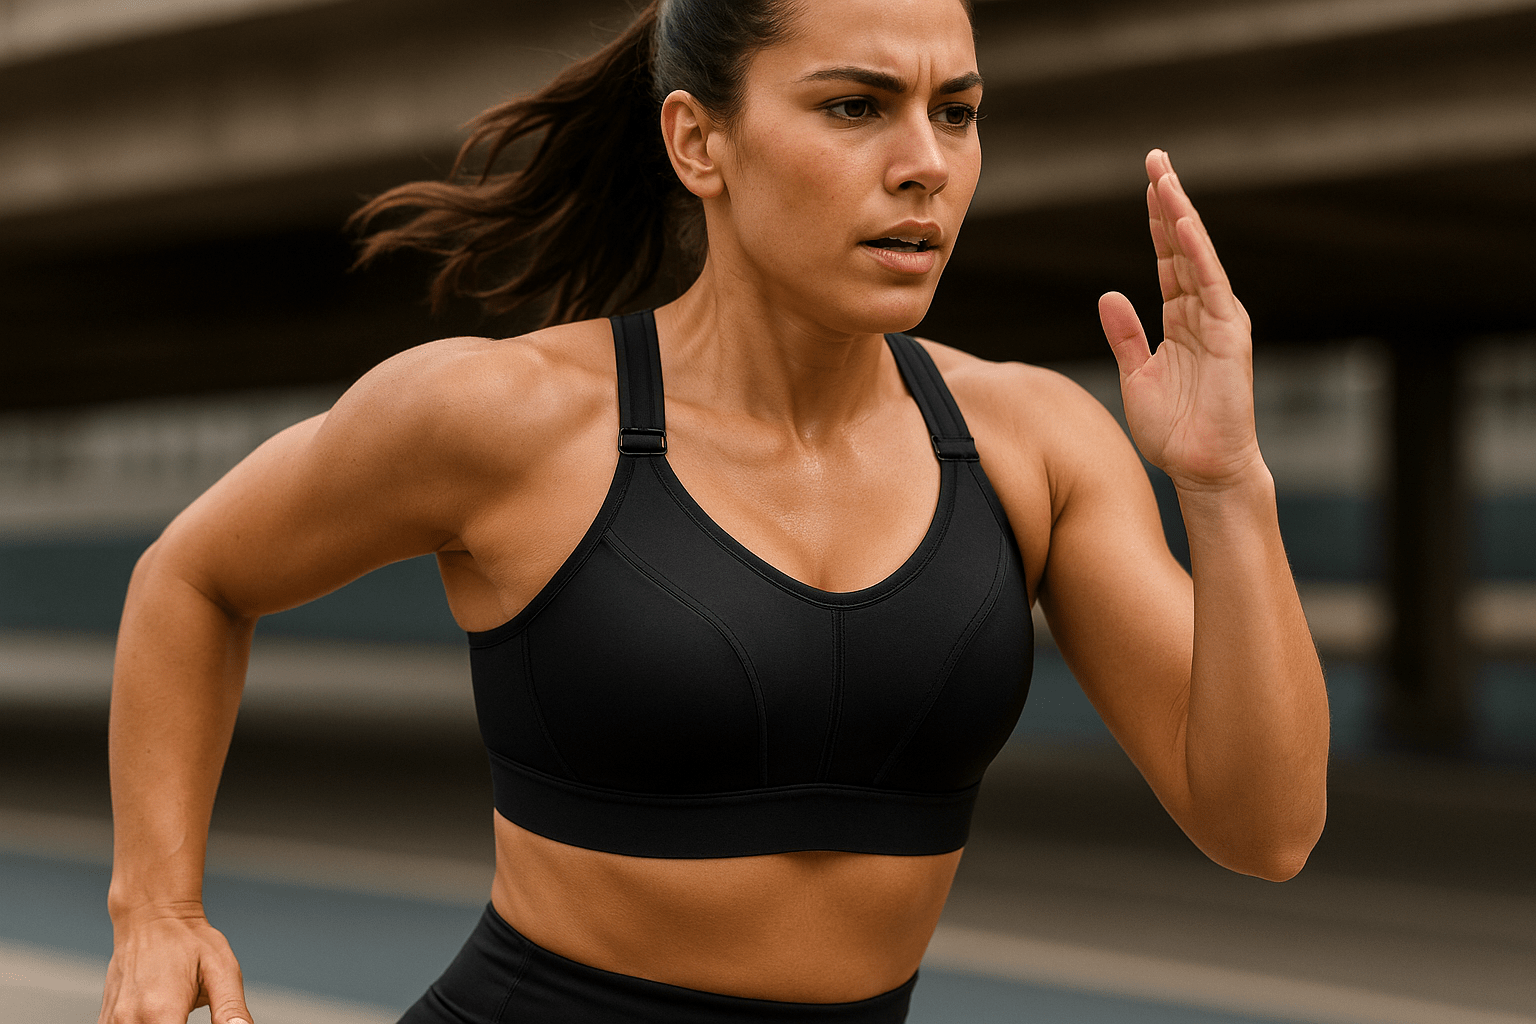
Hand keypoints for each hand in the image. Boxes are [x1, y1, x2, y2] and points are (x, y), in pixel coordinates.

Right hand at [98, 912, 251, 1023]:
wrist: (150, 915)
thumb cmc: (189, 939)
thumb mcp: (221, 968)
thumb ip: (230, 1008)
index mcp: (160, 1012)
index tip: (212, 1022)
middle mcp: (129, 1021)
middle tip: (191, 1010)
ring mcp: (112, 1022)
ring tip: (181, 1009)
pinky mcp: (106, 1021)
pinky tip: (162, 1013)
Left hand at [1098, 150, 1263, 490]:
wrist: (1203, 468)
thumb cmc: (1174, 430)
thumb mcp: (1137, 376)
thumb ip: (1126, 335)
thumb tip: (1109, 296)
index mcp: (1182, 318)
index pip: (1168, 258)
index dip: (1156, 221)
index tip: (1147, 183)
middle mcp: (1203, 311)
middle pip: (1183, 246)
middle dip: (1169, 202)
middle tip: (1156, 158)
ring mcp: (1219, 320)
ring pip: (1197, 255)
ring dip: (1180, 215)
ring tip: (1165, 176)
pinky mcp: (1228, 334)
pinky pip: (1210, 284)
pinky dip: (1196, 252)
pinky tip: (1181, 223)